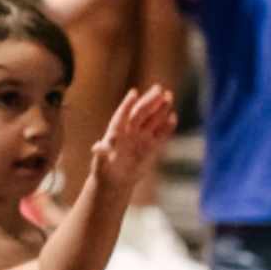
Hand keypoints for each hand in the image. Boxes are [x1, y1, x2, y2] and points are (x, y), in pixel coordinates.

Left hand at [90, 84, 176, 202]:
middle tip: (159, 88)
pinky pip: (161, 134)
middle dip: (149, 100)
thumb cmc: (104, 171)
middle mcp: (129, 132)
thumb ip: (101, 154)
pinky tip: (174, 116)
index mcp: (115, 133)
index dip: (127, 104)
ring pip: (152, 120)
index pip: (122, 115)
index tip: (134, 92)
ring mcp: (141, 138)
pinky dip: (167, 126)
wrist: (116, 181)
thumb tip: (96, 148)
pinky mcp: (151, 146)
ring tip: (169, 95)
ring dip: (161, 109)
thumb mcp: (100, 163)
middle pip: (140, 113)